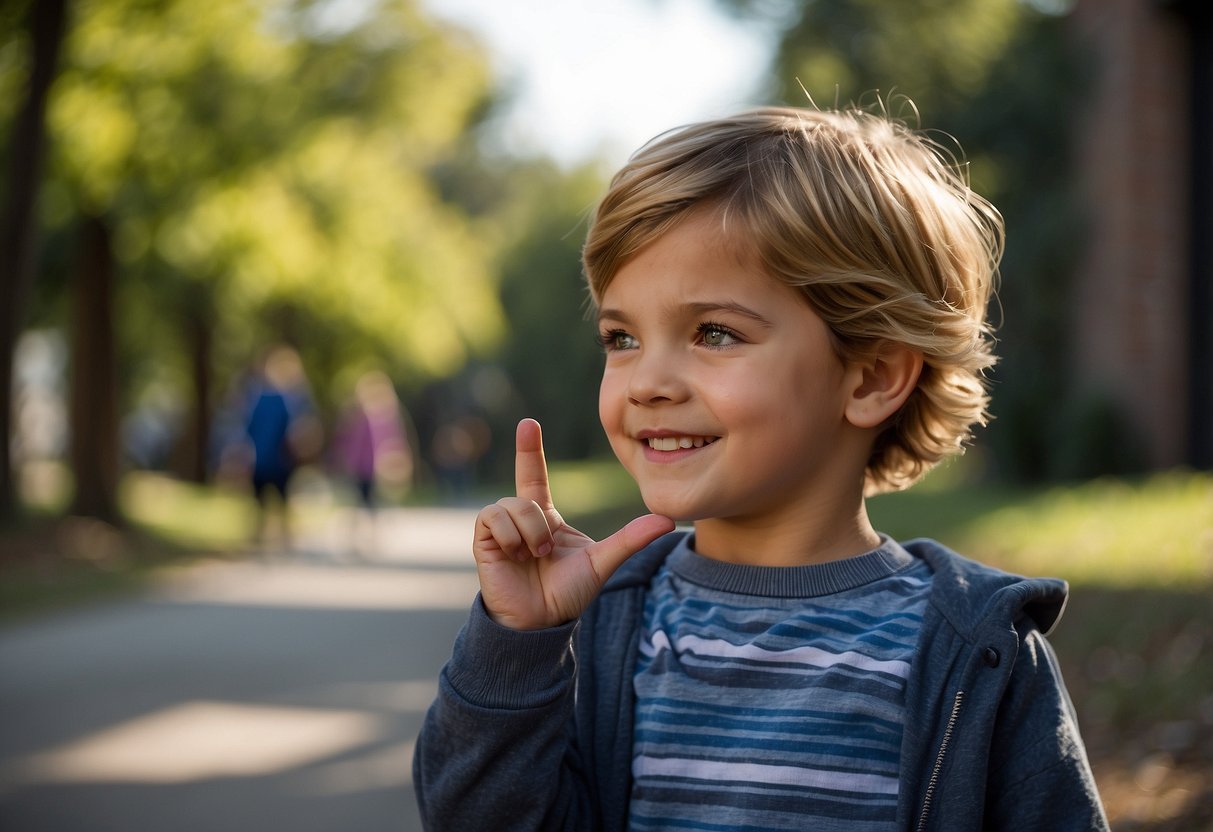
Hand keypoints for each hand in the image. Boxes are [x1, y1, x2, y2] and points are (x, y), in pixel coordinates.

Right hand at [472, 418, 674, 629]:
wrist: (540, 623)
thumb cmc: (567, 594)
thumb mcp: (603, 562)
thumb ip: (631, 538)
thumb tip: (668, 520)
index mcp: (546, 518)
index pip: (535, 477)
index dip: (530, 451)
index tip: (529, 423)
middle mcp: (522, 518)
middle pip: (526, 487)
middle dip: (528, 467)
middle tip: (548, 548)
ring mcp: (502, 529)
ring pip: (514, 504)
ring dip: (532, 531)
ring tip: (536, 556)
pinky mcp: (484, 540)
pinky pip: (494, 517)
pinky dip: (512, 536)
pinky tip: (516, 556)